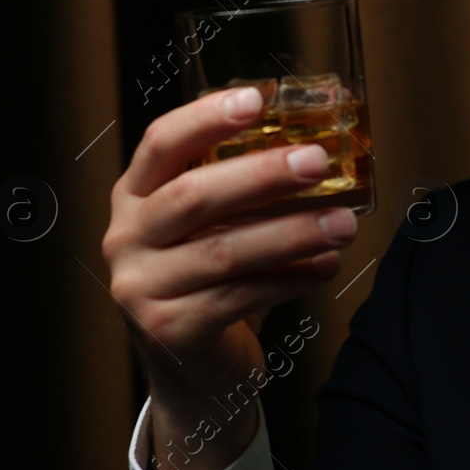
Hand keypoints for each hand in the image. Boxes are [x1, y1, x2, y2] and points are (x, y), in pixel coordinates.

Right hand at [102, 85, 359, 469]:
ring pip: (223, 250)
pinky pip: (240, 296)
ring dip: (293, 232)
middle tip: (319, 162)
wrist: (195, 371)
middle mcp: (126, 237)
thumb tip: (319, 144)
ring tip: (343, 223)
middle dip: (263, 175)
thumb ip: (246, 190)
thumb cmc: (212, 281)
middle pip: (193, 196)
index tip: (257, 98)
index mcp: (135, 195)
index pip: (160, 143)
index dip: (205, 117)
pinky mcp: (169, 331)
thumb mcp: (215, 226)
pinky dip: (291, 278)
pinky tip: (326, 265)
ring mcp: (140, 287)